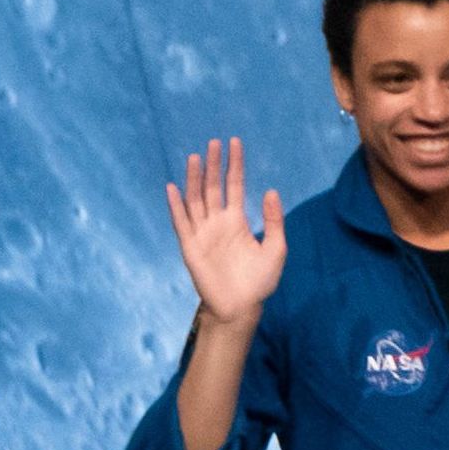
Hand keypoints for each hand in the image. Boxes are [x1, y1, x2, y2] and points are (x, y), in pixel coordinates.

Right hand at [166, 137, 286, 325]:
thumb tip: (271, 191)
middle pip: (213, 187)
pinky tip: (172, 188)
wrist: (241, 307)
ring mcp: (202, 233)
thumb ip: (273, 221)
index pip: (234, 185)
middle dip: (214, 165)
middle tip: (214, 142)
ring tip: (195, 157)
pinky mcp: (191, 247)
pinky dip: (175, 205)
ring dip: (195, 179)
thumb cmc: (259, 281)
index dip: (234, 164)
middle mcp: (218, 222)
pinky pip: (181, 223)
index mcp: (237, 221)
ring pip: (196, 199)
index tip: (234, 143)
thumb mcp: (276, 248)